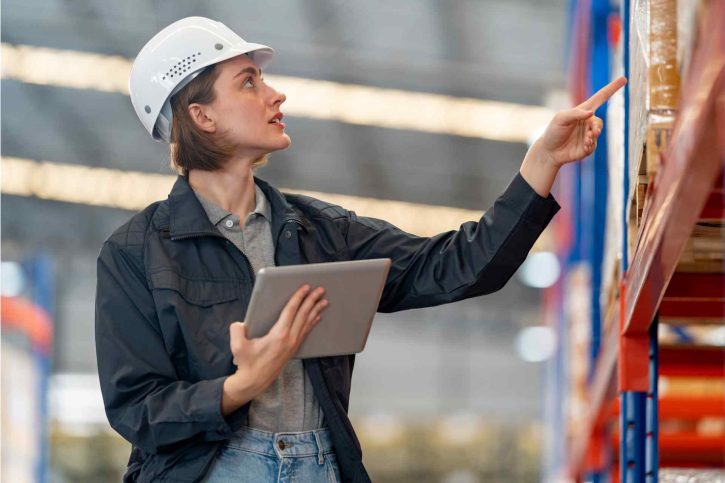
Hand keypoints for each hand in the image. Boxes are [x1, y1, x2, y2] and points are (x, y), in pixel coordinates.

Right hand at [221, 284, 328, 413]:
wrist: (255, 381)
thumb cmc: (247, 363)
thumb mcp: (238, 345)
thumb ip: (237, 330)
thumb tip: (240, 323)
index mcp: (279, 335)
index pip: (291, 311)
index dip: (298, 297)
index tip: (305, 287)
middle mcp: (290, 338)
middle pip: (303, 315)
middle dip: (312, 300)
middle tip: (320, 290)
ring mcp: (293, 344)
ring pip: (307, 323)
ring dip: (316, 310)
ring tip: (324, 301)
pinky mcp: (293, 349)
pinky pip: (306, 331)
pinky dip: (312, 322)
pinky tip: (317, 317)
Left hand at [538, 76, 626, 167]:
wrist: (549, 151)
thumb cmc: (553, 131)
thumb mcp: (560, 119)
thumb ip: (575, 114)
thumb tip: (591, 113)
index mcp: (582, 111)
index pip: (600, 98)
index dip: (612, 89)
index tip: (623, 79)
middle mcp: (587, 122)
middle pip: (599, 122)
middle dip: (596, 126)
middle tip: (592, 132)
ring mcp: (588, 135)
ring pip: (597, 134)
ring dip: (592, 136)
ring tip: (586, 140)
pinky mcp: (588, 147)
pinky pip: (594, 146)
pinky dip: (590, 145)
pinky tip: (584, 146)